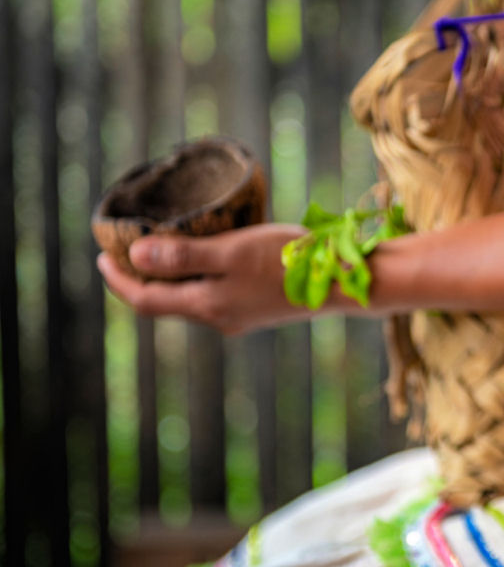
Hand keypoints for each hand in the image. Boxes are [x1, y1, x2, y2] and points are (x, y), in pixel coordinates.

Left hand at [98, 223, 322, 334]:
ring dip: (169, 278)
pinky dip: (196, 278)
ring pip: (189, 299)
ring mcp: (239, 315)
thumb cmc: (285, 262)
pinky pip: (213, 295)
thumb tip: (136, 256)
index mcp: (207, 305)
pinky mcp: (257, 308)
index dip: (119, 280)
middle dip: (140, 280)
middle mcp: (219, 317)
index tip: (103, 255)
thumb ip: (183, 256)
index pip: (145, 300)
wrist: (338, 282)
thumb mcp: (230, 252)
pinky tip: (207, 258)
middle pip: (165, 302)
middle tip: (125, 251)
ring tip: (161, 250)